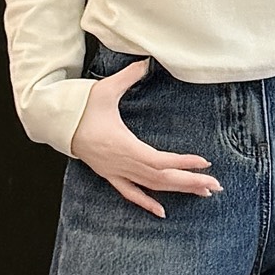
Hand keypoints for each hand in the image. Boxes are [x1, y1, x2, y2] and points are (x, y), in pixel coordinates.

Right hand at [70, 56, 222, 217]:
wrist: (57, 124)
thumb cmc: (81, 107)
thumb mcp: (104, 89)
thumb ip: (127, 76)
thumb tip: (146, 61)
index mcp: (123, 145)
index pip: (159, 160)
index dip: (182, 163)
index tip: (204, 163)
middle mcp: (122, 163)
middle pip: (161, 179)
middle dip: (190, 182)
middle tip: (216, 186)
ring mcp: (116, 172)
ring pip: (151, 187)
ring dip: (177, 191)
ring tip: (202, 193)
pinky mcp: (110, 175)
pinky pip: (131, 194)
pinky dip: (147, 203)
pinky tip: (163, 212)